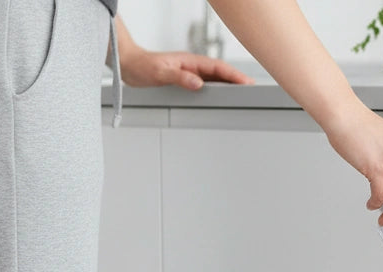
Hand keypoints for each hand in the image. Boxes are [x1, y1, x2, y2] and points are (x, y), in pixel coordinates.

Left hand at [119, 48, 254, 90]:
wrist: (128, 64)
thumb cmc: (141, 66)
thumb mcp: (160, 73)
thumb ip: (179, 77)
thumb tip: (198, 83)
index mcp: (190, 62)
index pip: (218, 68)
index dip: (234, 75)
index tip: (247, 82)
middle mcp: (193, 67)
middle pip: (221, 73)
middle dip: (238, 80)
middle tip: (253, 90)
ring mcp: (191, 73)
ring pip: (215, 79)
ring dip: (229, 85)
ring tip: (243, 95)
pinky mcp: (186, 80)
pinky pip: (207, 85)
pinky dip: (218, 90)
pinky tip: (222, 97)